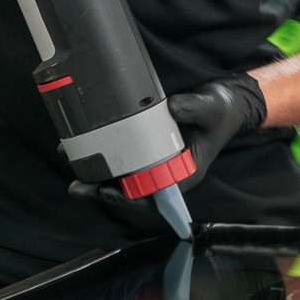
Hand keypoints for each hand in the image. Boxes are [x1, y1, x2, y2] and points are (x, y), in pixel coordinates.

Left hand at [73, 74, 267, 218]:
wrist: (228, 102)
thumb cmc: (222, 111)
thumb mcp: (211, 108)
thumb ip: (193, 108)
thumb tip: (170, 108)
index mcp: (185, 173)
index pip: (154, 196)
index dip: (129, 197)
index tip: (108, 190)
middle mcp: (168, 172)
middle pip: (131, 189)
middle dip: (103, 189)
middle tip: (77, 187)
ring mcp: (158, 160)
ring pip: (124, 174)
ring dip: (98, 172)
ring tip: (71, 161)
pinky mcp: (150, 146)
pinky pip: (126, 156)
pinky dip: (106, 153)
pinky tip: (86, 145)